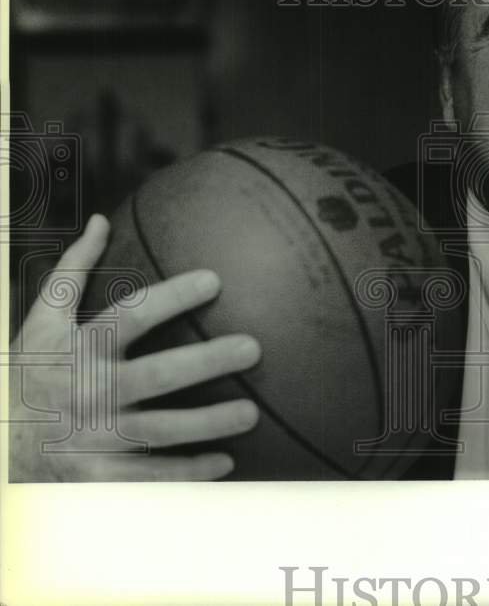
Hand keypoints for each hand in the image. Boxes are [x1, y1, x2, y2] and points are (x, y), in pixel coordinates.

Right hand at [9, 215, 261, 481]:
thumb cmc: (28, 370)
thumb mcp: (40, 320)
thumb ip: (72, 270)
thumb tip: (102, 221)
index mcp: (77, 348)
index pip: (131, 315)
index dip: (171, 297)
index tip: (215, 280)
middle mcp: (87, 390)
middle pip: (156, 374)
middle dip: (205, 362)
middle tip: (252, 347)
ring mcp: (92, 434)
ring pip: (159, 429)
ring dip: (207, 423)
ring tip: (252, 412)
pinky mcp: (94, 474)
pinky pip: (146, 476)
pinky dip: (185, 473)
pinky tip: (224, 463)